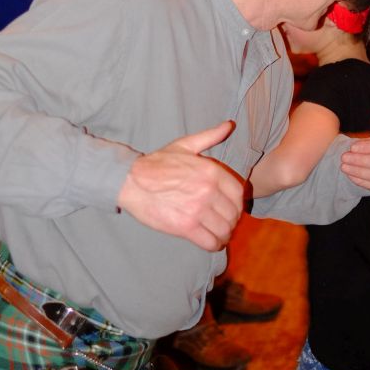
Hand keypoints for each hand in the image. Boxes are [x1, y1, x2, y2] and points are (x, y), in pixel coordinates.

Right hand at [117, 121, 243, 250]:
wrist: (131, 181)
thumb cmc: (158, 163)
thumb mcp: (185, 145)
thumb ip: (210, 136)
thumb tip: (229, 125)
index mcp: (211, 171)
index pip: (238, 192)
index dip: (237, 203)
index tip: (231, 207)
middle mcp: (208, 191)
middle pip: (233, 213)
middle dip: (232, 220)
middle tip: (224, 222)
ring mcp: (197, 210)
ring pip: (224, 229)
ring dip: (224, 234)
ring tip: (218, 233)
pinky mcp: (185, 227)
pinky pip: (210, 242)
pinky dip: (214, 244)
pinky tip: (211, 241)